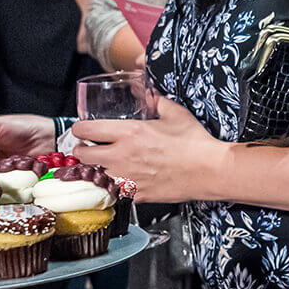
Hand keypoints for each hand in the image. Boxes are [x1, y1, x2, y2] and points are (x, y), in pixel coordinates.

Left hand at [71, 97, 222, 201]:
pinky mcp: (137, 194)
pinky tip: (121, 180)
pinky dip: (113, 186)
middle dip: (82, 150)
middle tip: (88, 148)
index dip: (79, 129)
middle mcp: (123, 156)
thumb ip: (157, 101)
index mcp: (129, 132)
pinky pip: (114, 191)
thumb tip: (150, 94)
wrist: (209, 170)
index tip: (81, 130)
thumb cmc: (194, 143)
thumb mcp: (174, 113)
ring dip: (95, 169)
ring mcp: (128, 177)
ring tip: (103, 165)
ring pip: (95, 175)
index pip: (86, 130)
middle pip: (83, 155)